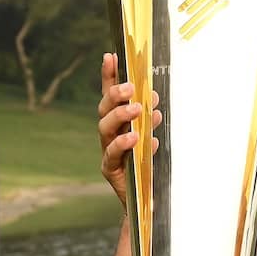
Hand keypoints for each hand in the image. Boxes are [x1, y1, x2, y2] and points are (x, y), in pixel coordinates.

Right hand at [96, 51, 159, 204]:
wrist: (145, 198)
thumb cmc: (146, 162)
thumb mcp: (150, 134)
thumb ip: (149, 116)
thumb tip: (152, 97)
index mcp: (117, 122)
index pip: (110, 94)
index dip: (108, 75)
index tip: (111, 56)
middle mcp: (108, 133)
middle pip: (104, 108)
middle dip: (115, 94)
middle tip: (131, 88)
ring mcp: (107, 150)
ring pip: (105, 127)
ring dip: (121, 115)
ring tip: (138, 109)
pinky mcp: (110, 169)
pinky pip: (112, 154)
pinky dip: (124, 144)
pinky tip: (136, 138)